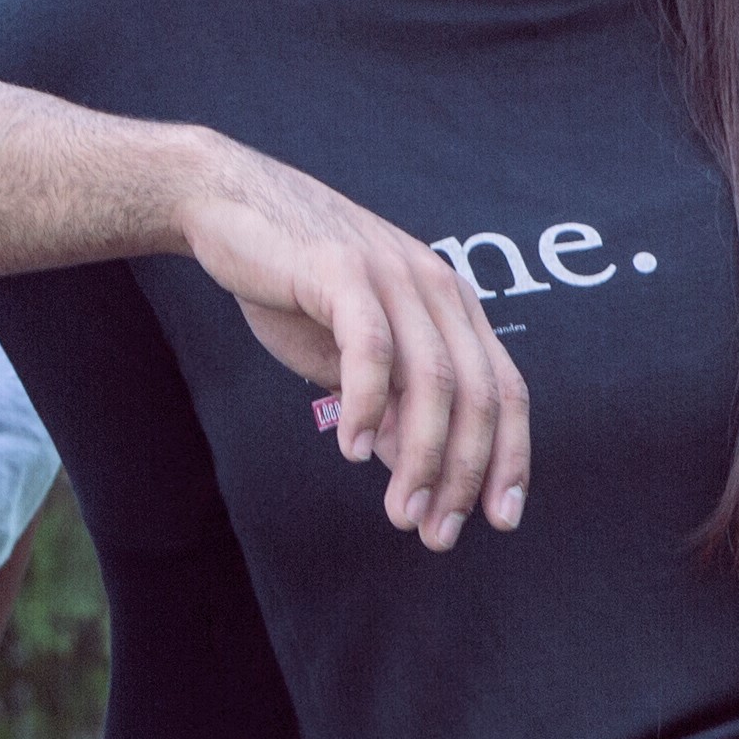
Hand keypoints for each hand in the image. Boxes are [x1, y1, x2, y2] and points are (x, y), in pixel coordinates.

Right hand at [173, 145, 530, 550]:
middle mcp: (437, 287)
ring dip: (422, 457)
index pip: (505, 389)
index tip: (501, 518)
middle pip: (479, 394)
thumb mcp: (352, 355)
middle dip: (465, 474)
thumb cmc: (294, 284)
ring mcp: (394, 274)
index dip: (510, 457)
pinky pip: (372, 349)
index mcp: (452, 305)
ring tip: (402, 511)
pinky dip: (368, 405)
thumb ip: (391, 405)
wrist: (228, 204)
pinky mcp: (343, 270)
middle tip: (439, 534)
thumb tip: (417, 471)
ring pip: (433, 380)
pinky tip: (353, 450)